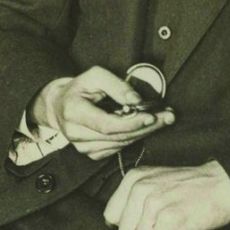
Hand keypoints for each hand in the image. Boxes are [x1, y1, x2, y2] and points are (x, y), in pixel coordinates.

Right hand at [31, 66, 174, 160]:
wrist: (60, 105)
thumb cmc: (80, 87)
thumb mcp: (95, 75)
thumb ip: (116, 86)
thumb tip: (137, 101)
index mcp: (74, 112)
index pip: (107, 124)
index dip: (132, 122)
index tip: (152, 115)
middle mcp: (76, 134)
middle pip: (118, 136)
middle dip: (146, 127)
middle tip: (169, 117)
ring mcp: (83, 147)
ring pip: (120, 144)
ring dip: (144, 132)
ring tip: (163, 119)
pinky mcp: (91, 153)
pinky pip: (118, 148)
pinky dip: (134, 137)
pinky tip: (146, 127)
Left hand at [103, 160, 229, 229]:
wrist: (224, 183)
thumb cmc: (188, 187)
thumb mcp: (154, 182)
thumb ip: (131, 198)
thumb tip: (112, 225)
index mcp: (133, 178)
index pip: (111, 217)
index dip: (132, 223)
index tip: (151, 215)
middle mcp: (140, 187)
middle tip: (165, 220)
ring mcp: (155, 202)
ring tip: (175, 221)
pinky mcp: (171, 217)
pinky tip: (181, 228)